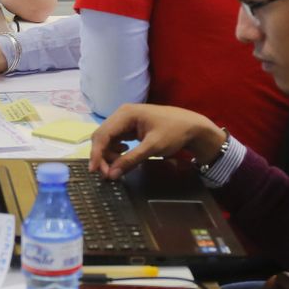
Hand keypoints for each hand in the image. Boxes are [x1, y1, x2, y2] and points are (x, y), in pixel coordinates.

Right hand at [89, 104, 224, 178]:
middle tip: (108, 174)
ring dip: (108, 154)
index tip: (95, 171)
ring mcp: (125, 120)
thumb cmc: (174, 132)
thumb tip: (111, 175)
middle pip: (101, 136)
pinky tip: (124, 154)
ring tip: (119, 165)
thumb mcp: (152, 147)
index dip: (96, 154)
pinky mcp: (130, 127)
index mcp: (125, 114)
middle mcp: (122, 114)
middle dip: (102, 156)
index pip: (102, 134)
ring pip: (107, 139)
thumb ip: (130, 160)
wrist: (192, 127)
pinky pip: (115, 139)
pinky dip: (115, 150)